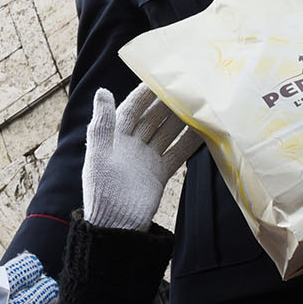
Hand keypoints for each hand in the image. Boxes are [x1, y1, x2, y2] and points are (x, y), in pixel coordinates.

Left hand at [82, 84, 203, 230]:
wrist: (116, 225)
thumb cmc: (101, 190)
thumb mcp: (99, 155)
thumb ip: (103, 124)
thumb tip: (102, 91)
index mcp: (114, 137)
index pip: (131, 109)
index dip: (144, 94)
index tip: (160, 78)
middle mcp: (132, 144)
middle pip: (152, 118)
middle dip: (167, 103)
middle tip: (186, 87)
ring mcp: (147, 158)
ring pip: (167, 133)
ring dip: (181, 120)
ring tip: (198, 104)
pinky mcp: (159, 172)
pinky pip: (176, 153)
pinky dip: (189, 143)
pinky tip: (203, 131)